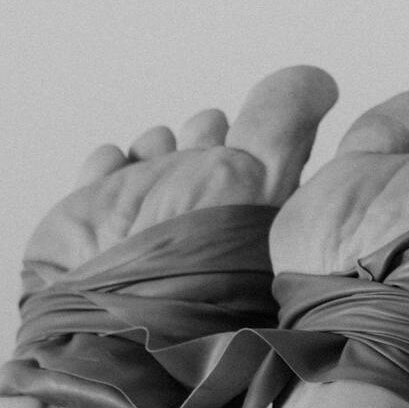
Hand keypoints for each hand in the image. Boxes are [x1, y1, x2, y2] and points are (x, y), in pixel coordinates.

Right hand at [23, 68, 335, 281]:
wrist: (101, 324)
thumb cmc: (189, 263)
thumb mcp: (255, 177)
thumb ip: (282, 122)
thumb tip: (317, 83)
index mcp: (252, 224)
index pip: (264, 165)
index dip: (256, 133)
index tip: (244, 124)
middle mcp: (201, 228)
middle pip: (208, 164)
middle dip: (205, 136)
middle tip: (203, 132)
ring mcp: (145, 231)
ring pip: (156, 166)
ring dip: (157, 146)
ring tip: (157, 146)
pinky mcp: (91, 232)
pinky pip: (101, 182)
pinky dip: (107, 166)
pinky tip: (113, 163)